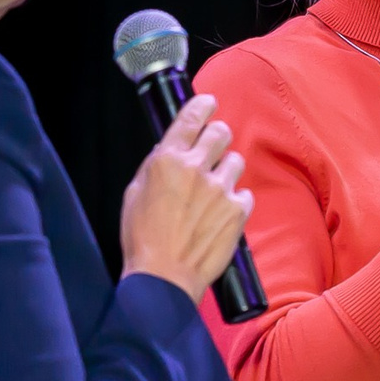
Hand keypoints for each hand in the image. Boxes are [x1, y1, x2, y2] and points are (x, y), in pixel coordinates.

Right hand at [122, 93, 252, 302]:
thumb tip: (169, 151)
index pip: (191, 118)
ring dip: (227, 170)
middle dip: (218, 137)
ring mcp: (221, 189)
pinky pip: (244, 194)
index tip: (209, 103)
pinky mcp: (238, 211)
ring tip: (214, 192)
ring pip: (236, 161)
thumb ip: (155, 167)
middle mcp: (196, 169)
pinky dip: (235, 202)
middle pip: (221, 132)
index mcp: (167, 160)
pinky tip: (221, 216)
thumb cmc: (143, 239)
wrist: (164, 277)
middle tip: (213, 149)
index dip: (203, 106)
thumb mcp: (135, 193)